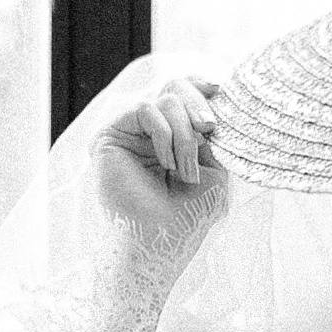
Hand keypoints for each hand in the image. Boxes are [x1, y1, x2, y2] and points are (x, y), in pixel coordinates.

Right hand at [74, 50, 232, 237]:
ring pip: (166, 99)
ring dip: (185, 135)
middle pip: (177, 87)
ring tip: (184, 172)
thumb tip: (213, 102)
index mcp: (175, 138)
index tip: (220, 90)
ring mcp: (131, 132)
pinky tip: (166, 163)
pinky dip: (164, 133)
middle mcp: (151, 132)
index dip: (203, 88)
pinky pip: (146, 108)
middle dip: (199, 106)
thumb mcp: (216, 172)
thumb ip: (213, 137)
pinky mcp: (111, 134)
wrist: (157, 244)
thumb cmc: (186, 218)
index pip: (187, 95)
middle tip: (209, 128)